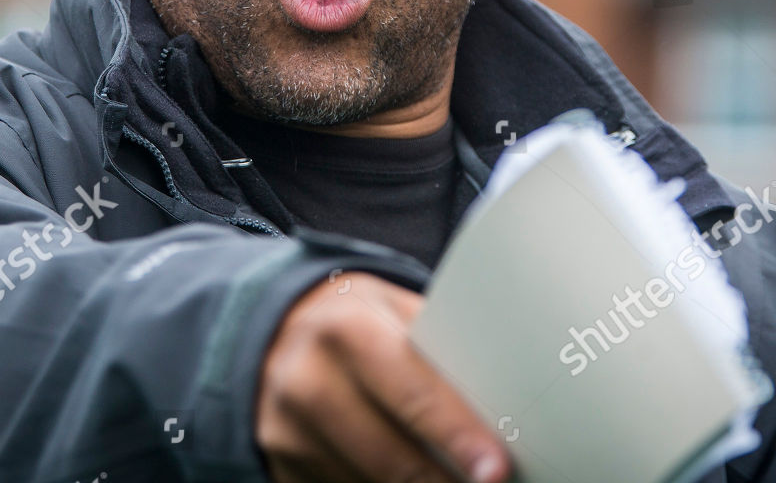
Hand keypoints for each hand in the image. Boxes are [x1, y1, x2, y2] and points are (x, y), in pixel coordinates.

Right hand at [255, 271, 511, 482]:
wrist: (271, 334)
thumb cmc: (355, 322)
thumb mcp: (391, 310)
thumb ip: (437, 346)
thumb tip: (504, 395)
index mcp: (347, 330)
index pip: (412, 394)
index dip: (457, 435)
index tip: (495, 469)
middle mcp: (309, 382)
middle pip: (393, 458)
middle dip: (444, 482)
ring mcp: (287, 433)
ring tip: (452, 480)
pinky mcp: (282, 468)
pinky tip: (410, 480)